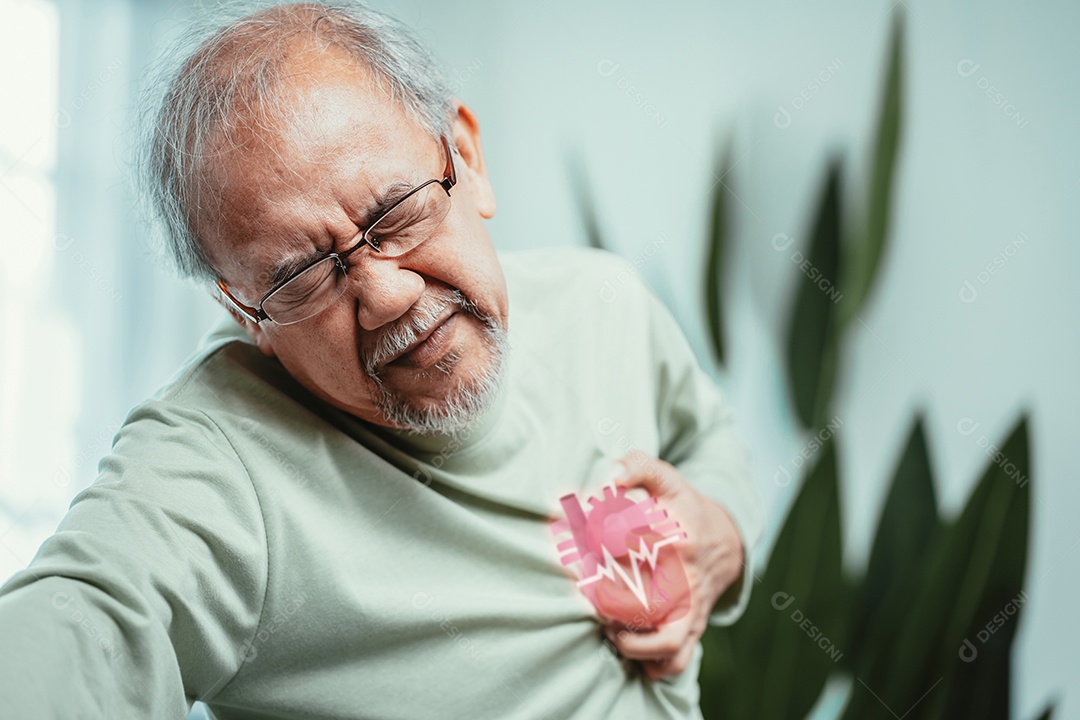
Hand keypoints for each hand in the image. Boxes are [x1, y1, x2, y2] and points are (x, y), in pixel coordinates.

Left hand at [601, 448, 744, 680]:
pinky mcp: (693, 627)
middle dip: (604, 603)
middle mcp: (684, 576)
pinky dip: (654, 665)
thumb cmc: (683, 508)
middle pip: (640, 602)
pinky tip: (630, 650)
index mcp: (674, 537)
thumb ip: (637, 466)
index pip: (625, 549)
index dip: (592, 549)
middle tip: (583, 591)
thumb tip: (610, 474)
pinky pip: (678, 659)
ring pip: (665, 641)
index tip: (571, 546)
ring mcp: (691, 606)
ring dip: (632, 643)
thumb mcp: (666, 479)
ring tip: (608, 629)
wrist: (724, 540)